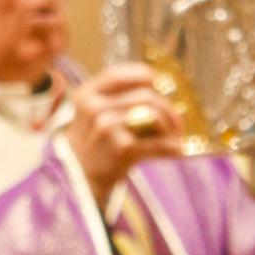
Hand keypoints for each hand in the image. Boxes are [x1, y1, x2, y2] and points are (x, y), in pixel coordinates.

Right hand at [64, 65, 182, 201]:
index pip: (118, 74)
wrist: (78, 179)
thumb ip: (115, 97)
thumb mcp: (91, 113)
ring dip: (171, 127)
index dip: (143, 75)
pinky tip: (175, 150)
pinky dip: (171, 147)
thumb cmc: (92, 143)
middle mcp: (94, 107)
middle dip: (166, 108)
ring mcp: (107, 127)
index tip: (156, 83)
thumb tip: (159, 86)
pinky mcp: (121, 147)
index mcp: (86, 94)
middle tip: (176, 121)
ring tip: (174, 137)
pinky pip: (157, 142)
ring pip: (153, 115)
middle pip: (144, 95)